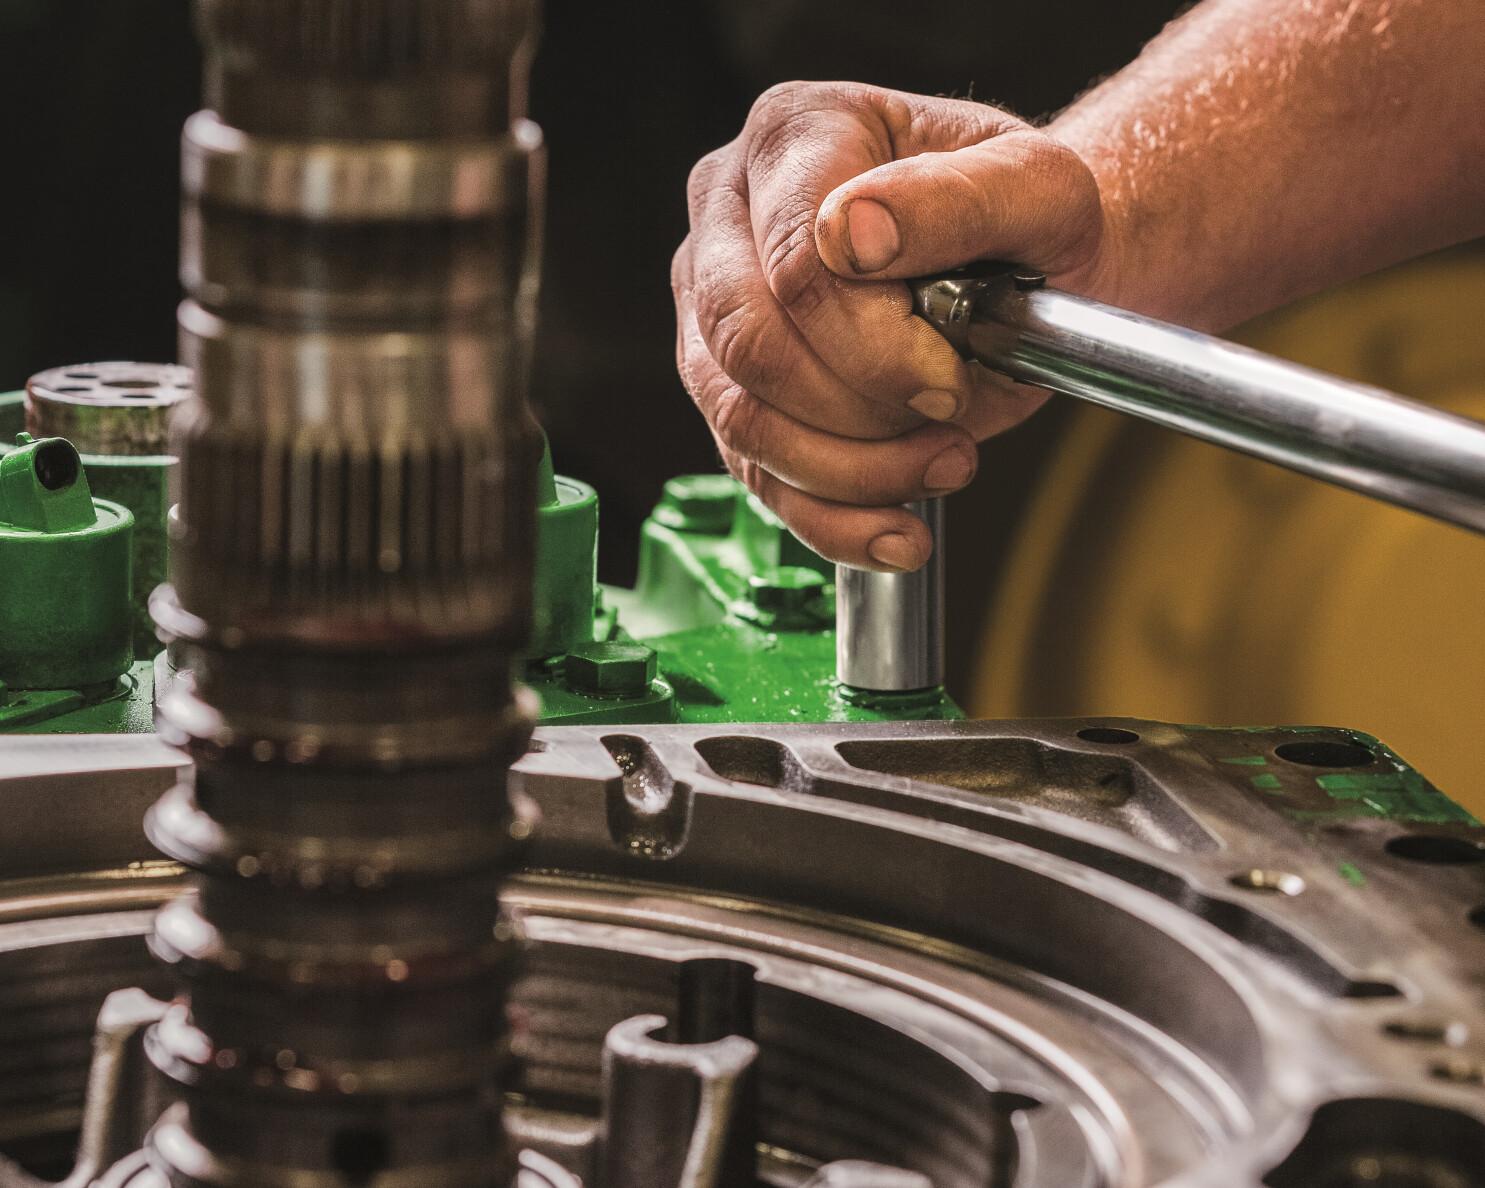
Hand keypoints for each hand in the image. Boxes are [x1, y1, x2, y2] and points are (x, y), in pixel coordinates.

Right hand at [672, 81, 1114, 569]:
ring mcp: (713, 303)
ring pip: (741, 418)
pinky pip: (752, 474)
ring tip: (946, 463)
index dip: (874, 346)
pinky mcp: (727, 385)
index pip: (798, 265)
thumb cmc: (1025, 221)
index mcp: (795, 135)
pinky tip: (900, 530)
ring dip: (851, 471)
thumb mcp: (1038, 189)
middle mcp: (730, 211)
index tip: (951, 376)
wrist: (1026, 265)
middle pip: (751, 345)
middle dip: (861, 413)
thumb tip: (849, 234)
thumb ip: (954, 198)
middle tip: (952, 421)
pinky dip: (831, 519)